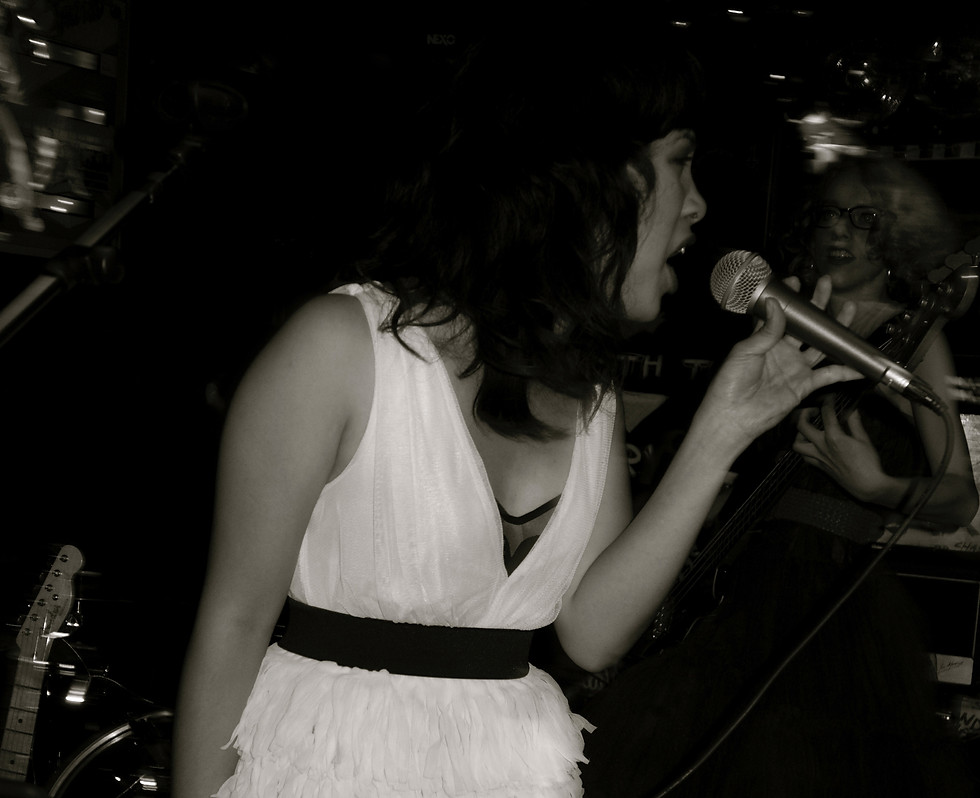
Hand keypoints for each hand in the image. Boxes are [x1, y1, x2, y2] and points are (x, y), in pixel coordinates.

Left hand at [701, 275, 861, 450]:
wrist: (734, 416)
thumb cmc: (731, 383)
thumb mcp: (745, 352)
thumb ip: (766, 331)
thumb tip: (776, 304)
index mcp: (764, 340)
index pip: (779, 314)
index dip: (788, 299)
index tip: (797, 281)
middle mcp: (782, 351)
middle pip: (805, 326)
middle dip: (817, 307)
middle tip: (827, 285)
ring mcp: (795, 367)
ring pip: (820, 345)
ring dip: (835, 330)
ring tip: (849, 310)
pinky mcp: (804, 385)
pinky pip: (829, 375)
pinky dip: (845, 370)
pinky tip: (861, 363)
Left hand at [793, 397, 885, 501]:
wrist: (866, 485)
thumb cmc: (868, 462)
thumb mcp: (864, 439)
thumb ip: (855, 423)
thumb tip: (851, 410)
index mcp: (834, 437)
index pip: (826, 414)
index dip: (827, 402)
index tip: (830, 398)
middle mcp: (821, 446)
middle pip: (802, 426)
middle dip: (804, 414)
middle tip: (813, 411)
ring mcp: (818, 457)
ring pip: (797, 444)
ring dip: (799, 434)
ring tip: (808, 429)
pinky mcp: (819, 466)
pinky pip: (804, 457)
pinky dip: (804, 449)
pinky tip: (812, 445)